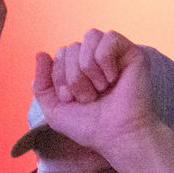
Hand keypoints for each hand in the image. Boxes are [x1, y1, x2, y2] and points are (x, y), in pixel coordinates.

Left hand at [31, 29, 170, 161]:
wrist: (117, 135)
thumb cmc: (89, 127)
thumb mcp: (54, 110)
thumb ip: (41, 84)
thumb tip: (41, 54)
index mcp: (79, 69)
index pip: (60, 54)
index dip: (60, 77)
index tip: (71, 100)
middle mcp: (96, 59)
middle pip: (72, 47)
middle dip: (74, 76)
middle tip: (89, 98)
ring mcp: (115, 55)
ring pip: (89, 37)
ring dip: (88, 68)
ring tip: (100, 89)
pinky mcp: (132, 53)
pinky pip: (109, 37)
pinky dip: (105, 60)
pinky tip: (113, 79)